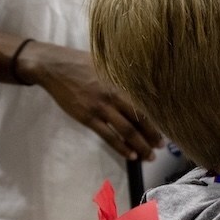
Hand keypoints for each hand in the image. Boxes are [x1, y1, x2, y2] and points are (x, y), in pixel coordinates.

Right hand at [24, 41, 162, 160]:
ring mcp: (101, 107)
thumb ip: (121, 75)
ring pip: (126, 131)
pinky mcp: (88, 117)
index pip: (144, 103)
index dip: (156, 118)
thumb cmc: (80, 63)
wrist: (54, 66)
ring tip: (149, 156)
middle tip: (160, 146)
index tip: (165, 127)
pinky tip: (130, 155)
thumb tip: (139, 81)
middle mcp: (114, 95)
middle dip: (152, 135)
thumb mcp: (105, 63)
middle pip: (139, 119)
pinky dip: (121, 147)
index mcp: (121, 81)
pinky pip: (108, 136)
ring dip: (140, 145)